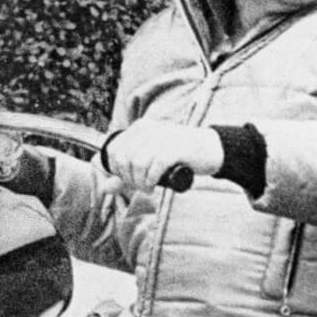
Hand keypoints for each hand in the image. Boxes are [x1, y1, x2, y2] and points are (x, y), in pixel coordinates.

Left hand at [101, 118, 222, 191]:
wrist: (211, 149)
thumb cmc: (179, 156)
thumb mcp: (150, 161)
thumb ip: (127, 175)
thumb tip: (105, 188)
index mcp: (140, 128)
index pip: (113, 151)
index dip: (116, 170)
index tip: (129, 179)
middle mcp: (149, 130)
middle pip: (124, 159)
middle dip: (128, 178)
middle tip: (141, 186)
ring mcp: (163, 138)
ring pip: (137, 163)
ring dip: (140, 182)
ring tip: (149, 187)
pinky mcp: (176, 148)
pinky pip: (154, 166)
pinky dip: (151, 180)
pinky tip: (155, 184)